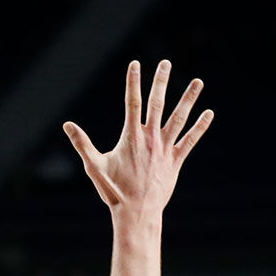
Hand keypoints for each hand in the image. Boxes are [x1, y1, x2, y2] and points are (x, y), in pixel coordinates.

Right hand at [63, 60, 212, 221]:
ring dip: (188, 98)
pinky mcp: (175, 161)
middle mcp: (150, 138)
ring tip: (198, 81)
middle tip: (166, 63)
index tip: (136, 64)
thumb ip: (81, 143)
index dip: (133, 82)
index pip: (132, 102)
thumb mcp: (93, 165)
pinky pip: (190, 140)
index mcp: (130, 137)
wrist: (136, 212)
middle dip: (161, 81)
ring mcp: (164, 148)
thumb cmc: (113, 190)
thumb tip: (66, 125)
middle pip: (157, 103)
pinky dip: (200, 126)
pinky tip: (209, 113)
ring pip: (179, 118)